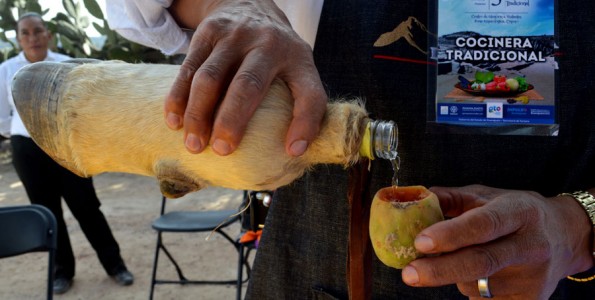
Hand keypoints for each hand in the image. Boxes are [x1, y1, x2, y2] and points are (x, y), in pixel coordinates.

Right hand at [165, 0, 326, 155]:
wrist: (249, 4)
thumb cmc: (277, 54)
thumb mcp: (298, 68)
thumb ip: (301, 102)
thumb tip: (292, 152)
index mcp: (298, 59)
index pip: (310, 93)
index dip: (305, 123)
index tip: (292, 150)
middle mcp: (268, 44)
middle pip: (248, 84)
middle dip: (232, 120)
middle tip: (222, 149)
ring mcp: (235, 36)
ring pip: (210, 78)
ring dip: (198, 114)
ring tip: (194, 145)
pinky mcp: (208, 32)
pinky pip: (189, 68)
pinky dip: (178, 97)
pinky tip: (174, 121)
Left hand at [400, 185, 593, 298]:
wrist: (565, 236)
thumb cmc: (515, 212)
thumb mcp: (486, 196)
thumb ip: (450, 198)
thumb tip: (415, 201)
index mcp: (519, 212)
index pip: (484, 225)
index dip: (451, 234)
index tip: (421, 242)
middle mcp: (531, 245)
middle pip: (481, 262)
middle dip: (440, 270)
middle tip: (410, 273)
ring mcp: (533, 277)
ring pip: (476, 284)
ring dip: (454, 275)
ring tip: (463, 258)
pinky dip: (470, 289)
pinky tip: (477, 275)